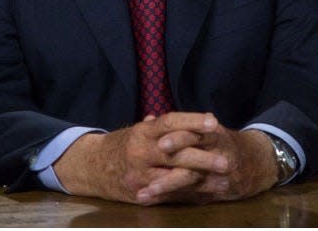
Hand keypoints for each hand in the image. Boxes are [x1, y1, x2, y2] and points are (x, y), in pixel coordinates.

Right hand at [54, 113, 276, 205]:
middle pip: (176, 153)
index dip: (191, 121)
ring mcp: (140, 175)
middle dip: (203, 158)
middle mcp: (141, 152)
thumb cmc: (119, 146)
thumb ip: (157, 128)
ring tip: (223, 183)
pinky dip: (189, 196)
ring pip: (175, 178)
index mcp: (141, 133)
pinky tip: (207, 196)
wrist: (91, 167)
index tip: (214, 122)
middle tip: (227, 161)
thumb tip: (180, 121)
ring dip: (202, 181)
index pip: (169, 122)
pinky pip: (169, 195)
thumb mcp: (135, 132)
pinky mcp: (141, 193)